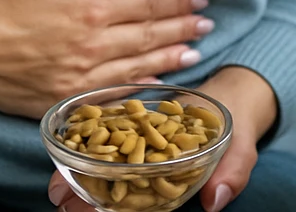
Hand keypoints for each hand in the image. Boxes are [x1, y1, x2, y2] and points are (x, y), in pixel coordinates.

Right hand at [0, 0, 212, 118]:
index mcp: (87, 9)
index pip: (146, 4)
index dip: (176, 1)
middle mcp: (89, 47)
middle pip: (148, 37)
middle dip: (181, 29)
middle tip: (208, 24)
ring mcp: (76, 79)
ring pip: (136, 68)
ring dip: (168, 59)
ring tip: (194, 52)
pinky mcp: (60, 100)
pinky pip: (110, 95)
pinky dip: (138, 89)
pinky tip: (155, 84)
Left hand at [49, 65, 277, 211]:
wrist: (233, 94)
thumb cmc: (235, 126)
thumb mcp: (240, 149)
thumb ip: (232, 173)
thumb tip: (216, 201)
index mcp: (173, 183)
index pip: (143, 204)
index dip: (117, 210)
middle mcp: (153, 172)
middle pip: (116, 193)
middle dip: (88, 200)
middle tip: (61, 200)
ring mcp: (141, 151)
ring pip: (106, 170)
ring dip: (79, 178)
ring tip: (55, 186)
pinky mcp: (134, 127)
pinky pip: (109, 138)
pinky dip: (88, 144)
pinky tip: (67, 146)